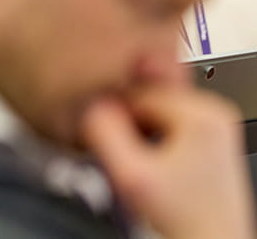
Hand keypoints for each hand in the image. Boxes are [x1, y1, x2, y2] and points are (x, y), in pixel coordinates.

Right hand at [83, 86, 254, 238]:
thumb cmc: (185, 218)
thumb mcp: (130, 176)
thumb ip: (104, 134)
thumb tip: (92, 105)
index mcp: (202, 113)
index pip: (137, 91)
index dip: (114, 114)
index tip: (107, 137)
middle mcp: (216, 111)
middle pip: (149, 98)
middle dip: (129, 122)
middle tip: (125, 153)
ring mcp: (218, 123)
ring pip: (158, 108)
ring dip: (140, 128)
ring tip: (141, 158)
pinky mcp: (214, 135)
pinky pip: (171, 119)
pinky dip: (155, 134)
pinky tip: (154, 158)